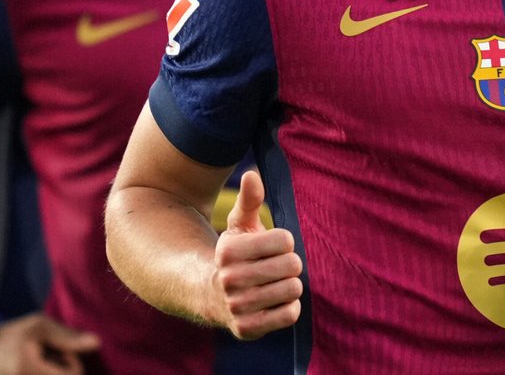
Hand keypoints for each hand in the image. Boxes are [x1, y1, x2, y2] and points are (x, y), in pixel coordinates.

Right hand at [0, 312, 99, 374]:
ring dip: (47, 373)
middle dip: (58, 371)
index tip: (59, 354)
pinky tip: (27, 371)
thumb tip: (96, 343)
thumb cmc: (12, 335)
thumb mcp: (39, 327)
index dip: (70, 364)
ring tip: (34, 368)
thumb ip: (68, 337)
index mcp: (26, 370)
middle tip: (46, 361)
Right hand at [211, 170, 301, 339]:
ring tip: (274, 284)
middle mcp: (229, 279)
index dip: (284, 242)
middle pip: (292, 265)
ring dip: (289, 286)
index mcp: (228, 250)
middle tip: (275, 267)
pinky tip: (274, 302)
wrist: (212, 295)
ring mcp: (237, 306)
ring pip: (293, 289)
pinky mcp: (247, 329)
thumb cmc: (235, 255)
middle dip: (289, 264)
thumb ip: (249, 200)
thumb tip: (252, 175)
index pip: (285, 240)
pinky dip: (289, 307)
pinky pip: (290, 314)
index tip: (272, 247)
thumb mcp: (238, 225)